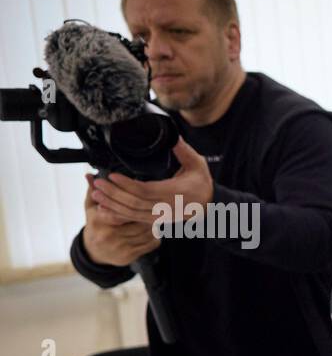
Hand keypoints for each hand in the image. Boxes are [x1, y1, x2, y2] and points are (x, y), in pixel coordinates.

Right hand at [82, 175, 160, 265]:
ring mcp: (119, 247)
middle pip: (137, 221)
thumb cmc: (95, 225)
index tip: (143, 198)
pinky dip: (155, 238)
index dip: (135, 203)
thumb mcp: (91, 208)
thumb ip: (93, 191)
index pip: (121, 209)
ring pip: (146, 233)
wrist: (94, 252)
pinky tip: (155, 232)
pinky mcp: (129, 256)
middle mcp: (108, 235)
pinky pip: (149, 245)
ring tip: (157, 219)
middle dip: (147, 214)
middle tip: (157, 208)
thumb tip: (89, 174)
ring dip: (153, 225)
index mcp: (99, 220)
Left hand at [87, 139, 213, 226]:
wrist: (210, 205)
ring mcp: (161, 215)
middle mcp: (167, 207)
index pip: (147, 190)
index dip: (127, 185)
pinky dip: (118, 215)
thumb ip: (183, 150)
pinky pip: (134, 220)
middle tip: (97, 183)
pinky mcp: (156, 219)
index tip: (112, 175)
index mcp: (176, 192)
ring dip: (112, 204)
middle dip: (114, 194)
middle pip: (135, 203)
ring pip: (132, 213)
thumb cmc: (202, 183)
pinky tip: (105, 210)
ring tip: (96, 194)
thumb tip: (171, 135)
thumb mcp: (197, 164)